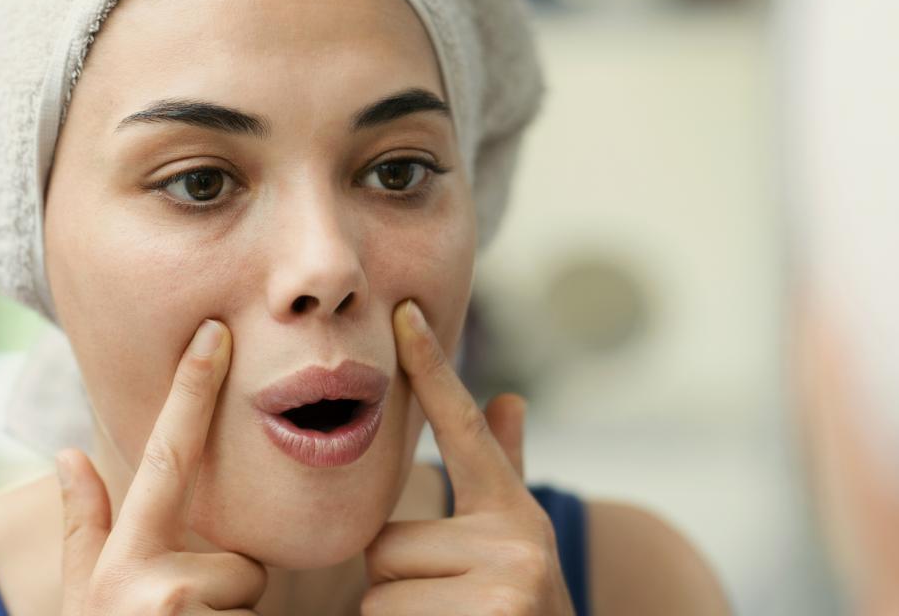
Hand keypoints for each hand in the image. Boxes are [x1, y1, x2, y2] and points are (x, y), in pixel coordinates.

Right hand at [55, 319, 266, 614]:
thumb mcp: (86, 598)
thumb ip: (84, 528)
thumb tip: (68, 453)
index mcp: (124, 565)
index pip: (166, 457)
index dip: (192, 390)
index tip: (215, 331)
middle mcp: (160, 591)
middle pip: (239, 552)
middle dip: (224, 579)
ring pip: (253, 585)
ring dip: (233, 611)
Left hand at [362, 301, 575, 614]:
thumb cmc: (516, 609)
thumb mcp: (515, 543)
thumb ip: (506, 472)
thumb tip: (509, 398)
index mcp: (513, 513)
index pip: (462, 428)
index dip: (432, 367)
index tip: (402, 312)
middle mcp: (518, 541)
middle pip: (386, 541)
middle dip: (400, 580)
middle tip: (444, 605)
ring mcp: (505, 587)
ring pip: (380, 591)